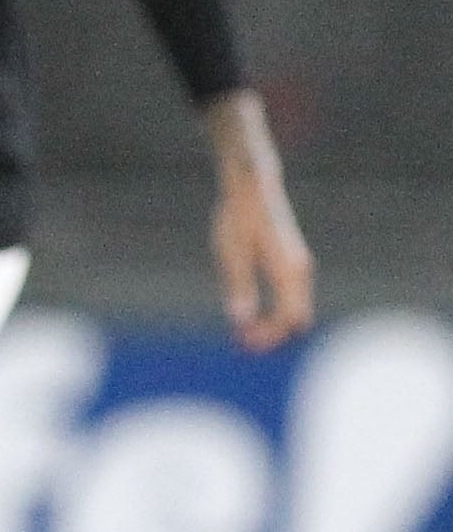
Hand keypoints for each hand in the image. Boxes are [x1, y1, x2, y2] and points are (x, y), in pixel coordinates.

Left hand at [206, 94, 312, 353]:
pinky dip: (273, 310)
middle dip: (272, 334)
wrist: (252, 186)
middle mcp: (299, 271)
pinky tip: (249, 315)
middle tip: (243, 345)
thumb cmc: (238, 217)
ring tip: (242, 335)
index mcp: (288, 270)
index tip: (245, 343)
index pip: (289, 316)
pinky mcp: (289, 263)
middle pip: (296, 316)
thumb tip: (240, 320)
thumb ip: (238, 286)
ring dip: (271, 324)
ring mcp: (297, 267)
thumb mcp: (231, 253)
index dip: (269, 335)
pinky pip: (288, 297)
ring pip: (293, 308)